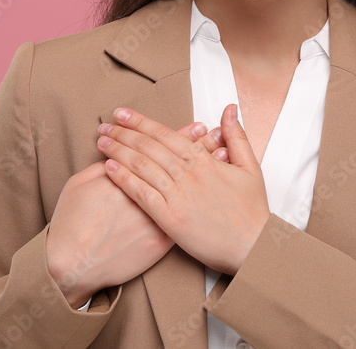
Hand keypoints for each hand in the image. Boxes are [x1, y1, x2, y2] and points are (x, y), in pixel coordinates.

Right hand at [45, 120, 227, 307]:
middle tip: (211, 131)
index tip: (194, 126)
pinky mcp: (161, 239)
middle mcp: (144, 192)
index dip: (176, 136)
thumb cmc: (70, 225)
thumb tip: (114, 154)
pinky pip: (187, 214)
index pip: (156, 149)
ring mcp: (155, 216)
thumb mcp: (78, 185)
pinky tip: (215, 184)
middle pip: (176, 163)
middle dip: (196, 145)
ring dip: (204, 166)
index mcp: (126, 174)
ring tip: (219, 150)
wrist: (73, 265)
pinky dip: (202, 197)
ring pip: (186, 185)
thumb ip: (99, 167)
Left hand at [98, 103, 269, 275]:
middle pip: (149, 146)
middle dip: (123, 133)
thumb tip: (229, 108)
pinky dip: (124, 179)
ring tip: (101, 142)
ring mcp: (179, 196)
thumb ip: (236, 136)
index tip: (123, 114)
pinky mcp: (171, 219)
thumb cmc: (253, 210)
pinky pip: (142, 194)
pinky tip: (109, 169)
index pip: (166, 134)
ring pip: (142, 166)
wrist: (254, 246)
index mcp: (204, 160)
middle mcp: (189, 174)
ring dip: (119, 151)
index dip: (141, 122)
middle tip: (104, 125)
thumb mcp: (250, 167)